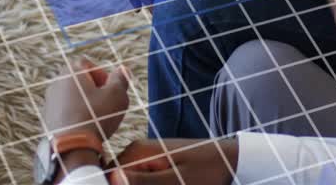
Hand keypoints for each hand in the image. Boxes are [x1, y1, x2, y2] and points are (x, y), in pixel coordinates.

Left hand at [42, 58, 130, 142]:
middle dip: (94, 91)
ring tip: (96, 120)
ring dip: (85, 105)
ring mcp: (50, 101)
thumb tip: (123, 70)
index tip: (110, 90)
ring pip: (72, 98)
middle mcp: (56, 83)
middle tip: (106, 105)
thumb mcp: (116, 95)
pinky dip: (75, 118)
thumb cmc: (95, 117)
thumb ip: (121, 79)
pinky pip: (65, 113)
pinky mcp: (47, 119)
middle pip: (79, 82)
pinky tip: (85, 129)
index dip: (102, 76)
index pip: (87, 64)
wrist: (70, 146)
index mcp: (71, 71)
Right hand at [110, 139, 237, 184]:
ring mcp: (143, 159)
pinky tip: (168, 183)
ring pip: (127, 180)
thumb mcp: (177, 181)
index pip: (107, 176)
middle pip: (116, 180)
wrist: (228, 160)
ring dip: (138, 184)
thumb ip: (144, 182)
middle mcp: (136, 152)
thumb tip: (112, 177)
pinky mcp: (152, 166)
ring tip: (171, 182)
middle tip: (164, 184)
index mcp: (138, 152)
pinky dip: (147, 184)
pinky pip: (140, 179)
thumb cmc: (207, 171)